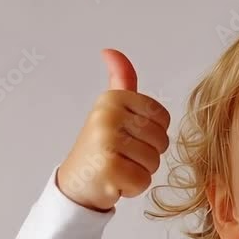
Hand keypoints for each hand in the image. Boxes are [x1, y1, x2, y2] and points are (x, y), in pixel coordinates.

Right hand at [56, 48, 171, 211]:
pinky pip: (143, 181)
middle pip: (161, 140)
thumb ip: (121, 81)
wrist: (76, 183)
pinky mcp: (109, 168)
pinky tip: (114, 182)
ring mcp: (107, 141)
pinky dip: (132, 187)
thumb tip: (111, 51)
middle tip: (121, 155)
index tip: (128, 136)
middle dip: (147, 155)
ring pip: (154, 162)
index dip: (152, 134)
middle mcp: (108, 115)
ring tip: (117, 167)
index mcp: (113, 98)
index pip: (163, 118)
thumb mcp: (110, 108)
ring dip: (140, 171)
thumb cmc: (100, 146)